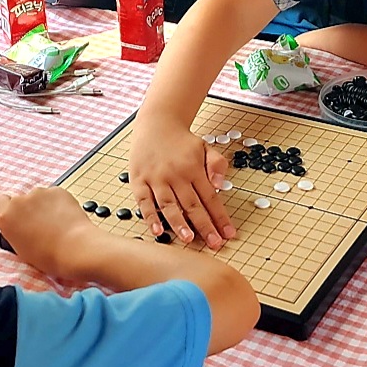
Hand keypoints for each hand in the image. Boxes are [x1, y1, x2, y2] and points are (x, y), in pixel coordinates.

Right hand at [0, 187, 96, 281]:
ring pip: (39, 197)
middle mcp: (20, 200)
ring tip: (55, 224)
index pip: (1, 202)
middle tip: (39, 225)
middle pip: (21, 200)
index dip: (11, 210)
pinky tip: (64, 218)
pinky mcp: (57, 190)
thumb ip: (7, 230)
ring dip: (43, 206)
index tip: (18, 219)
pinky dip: (58, 203)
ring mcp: (39, 193)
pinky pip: (54, 195)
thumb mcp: (19, 247)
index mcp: (6, 215)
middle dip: (28, 209)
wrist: (73, 248)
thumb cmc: (47, 255)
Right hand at [128, 115, 234, 248]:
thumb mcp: (205, 147)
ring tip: (189, 240)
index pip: (210, 198)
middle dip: (204, 226)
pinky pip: (144, 202)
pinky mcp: (139, 180)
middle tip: (213, 243)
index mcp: (193, 168)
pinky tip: (157, 231)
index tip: (228, 234)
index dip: (220, 217)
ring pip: (169, 205)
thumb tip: (220, 185)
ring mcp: (156, 178)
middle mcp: (175, 174)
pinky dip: (150, 217)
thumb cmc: (182, 141)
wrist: (157, 123)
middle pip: (192, 205)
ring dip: (179, 224)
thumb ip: (216, 165)